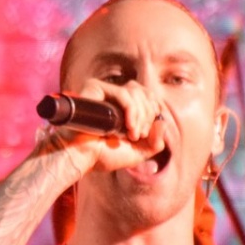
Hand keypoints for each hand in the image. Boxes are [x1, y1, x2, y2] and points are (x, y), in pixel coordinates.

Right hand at [51, 78, 165, 174]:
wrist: (81, 157)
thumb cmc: (103, 155)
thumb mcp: (137, 152)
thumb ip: (156, 142)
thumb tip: (163, 122)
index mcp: (125, 105)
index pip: (149, 96)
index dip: (153, 111)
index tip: (144, 133)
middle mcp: (115, 95)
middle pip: (145, 92)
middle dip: (148, 116)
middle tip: (138, 136)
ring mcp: (105, 90)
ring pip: (136, 91)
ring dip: (140, 116)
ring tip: (131, 135)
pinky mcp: (95, 87)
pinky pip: (123, 93)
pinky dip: (131, 110)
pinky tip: (127, 126)